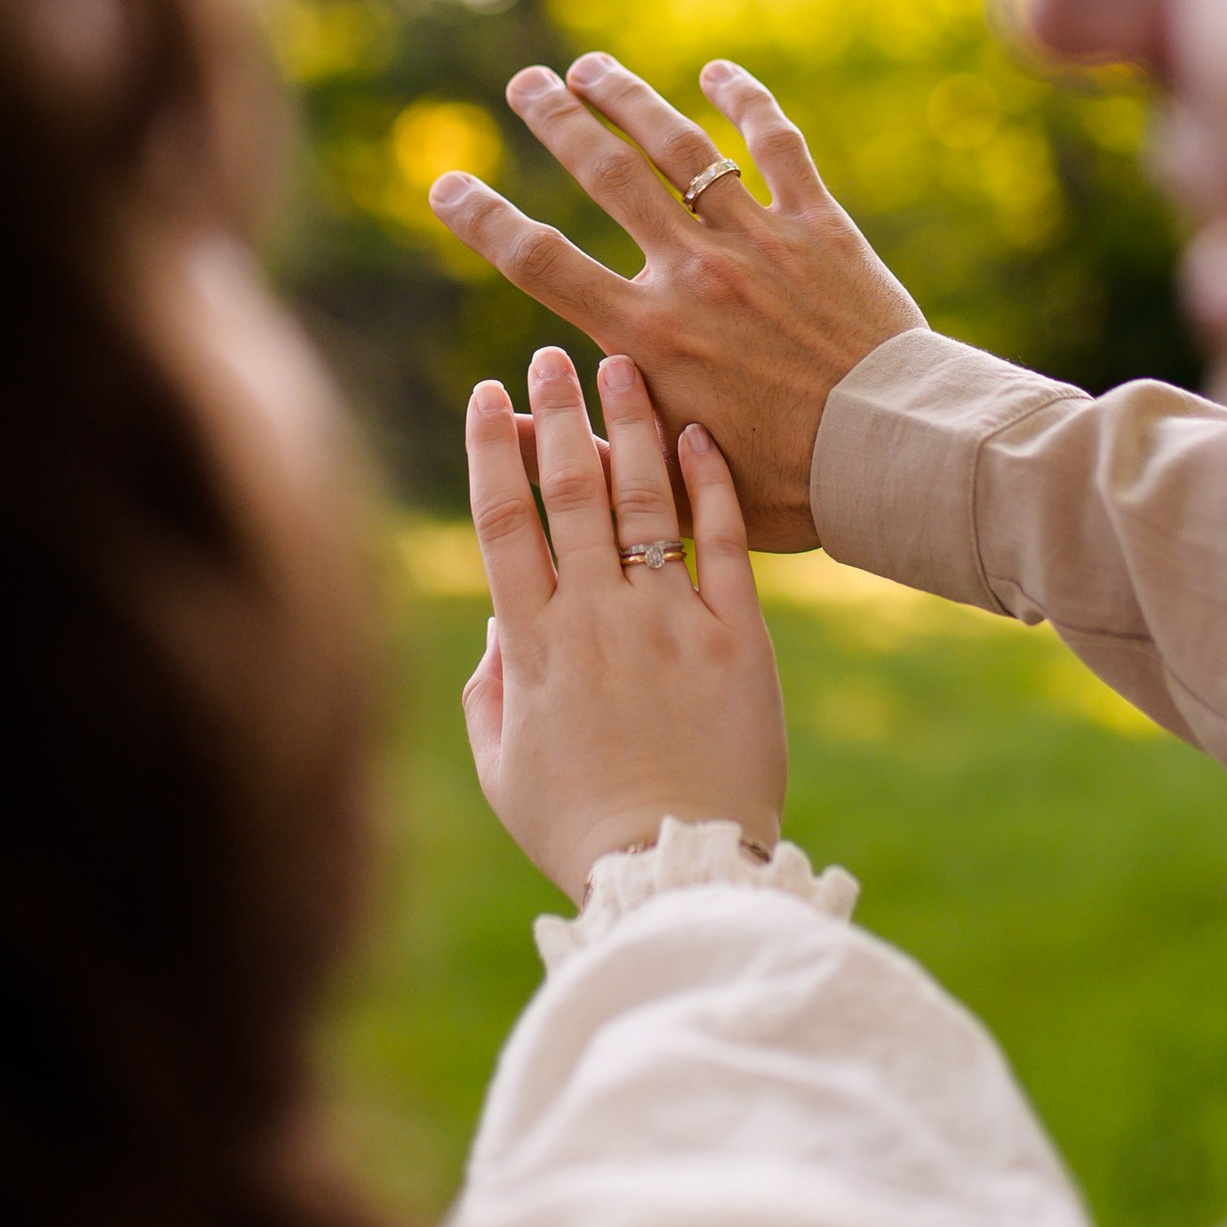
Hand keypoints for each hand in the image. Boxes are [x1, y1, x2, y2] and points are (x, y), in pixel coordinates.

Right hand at [428, 54, 923, 550]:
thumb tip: (512, 433)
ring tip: (590, 68)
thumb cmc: (791, 488)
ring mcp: (760, 243)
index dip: (483, 219)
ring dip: (629, 98)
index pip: (540, 263)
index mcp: (648, 339)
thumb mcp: (677, 486)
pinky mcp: (821, 228)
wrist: (898, 456)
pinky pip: (777, 145)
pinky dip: (745, 101)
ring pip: (680, 147)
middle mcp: (694, 276)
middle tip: (525, 83)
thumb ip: (598, 454)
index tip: (446, 184)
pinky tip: (717, 72)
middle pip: (605, 176)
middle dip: (556, 122)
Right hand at [462, 342, 785, 900]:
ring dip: (631, 425)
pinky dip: (711, 484)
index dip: (492, 450)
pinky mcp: (738, 638)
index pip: (503, 521)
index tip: (488, 395)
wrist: (677, 872)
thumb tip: (500, 619)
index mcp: (532, 645)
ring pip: (645, 499)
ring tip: (622, 366)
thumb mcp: (503, 766)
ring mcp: (670, 622)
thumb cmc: (580, 830)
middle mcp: (597, 618)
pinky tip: (701, 434)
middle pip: (571, 491)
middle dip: (557, 414)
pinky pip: (724, 543)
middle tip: (550, 354)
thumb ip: (493, 686)